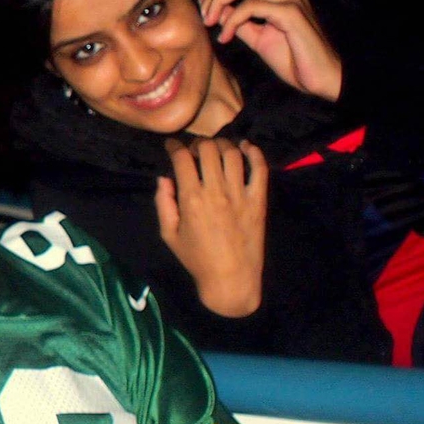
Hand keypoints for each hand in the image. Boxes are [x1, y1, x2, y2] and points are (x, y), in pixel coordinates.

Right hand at [154, 137, 267, 316]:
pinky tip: (246, 147)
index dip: (175, 146)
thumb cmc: (197, 260)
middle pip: (208, 149)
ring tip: (217, 148)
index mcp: (191, 199)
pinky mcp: (258, 200)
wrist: (230, 279)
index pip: (182, 158)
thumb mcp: (169, 235)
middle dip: (198, 143)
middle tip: (195, 150)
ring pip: (232, 153)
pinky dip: (253, 152)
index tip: (172, 145)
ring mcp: (239, 194)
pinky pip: (259, 168)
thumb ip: (163, 203)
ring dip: (222, 144)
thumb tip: (163, 178)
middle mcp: (216, 191)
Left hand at [199, 0, 342, 101]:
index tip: (204, 14)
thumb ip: (241, 24)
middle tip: (204, 17)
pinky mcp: (291, 13)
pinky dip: (233, 20)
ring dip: (219, 1)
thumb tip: (219, 12)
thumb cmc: (294, 61)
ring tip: (210, 23)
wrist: (322, 80)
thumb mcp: (260, 39)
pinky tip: (225, 37)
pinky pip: (251, 6)